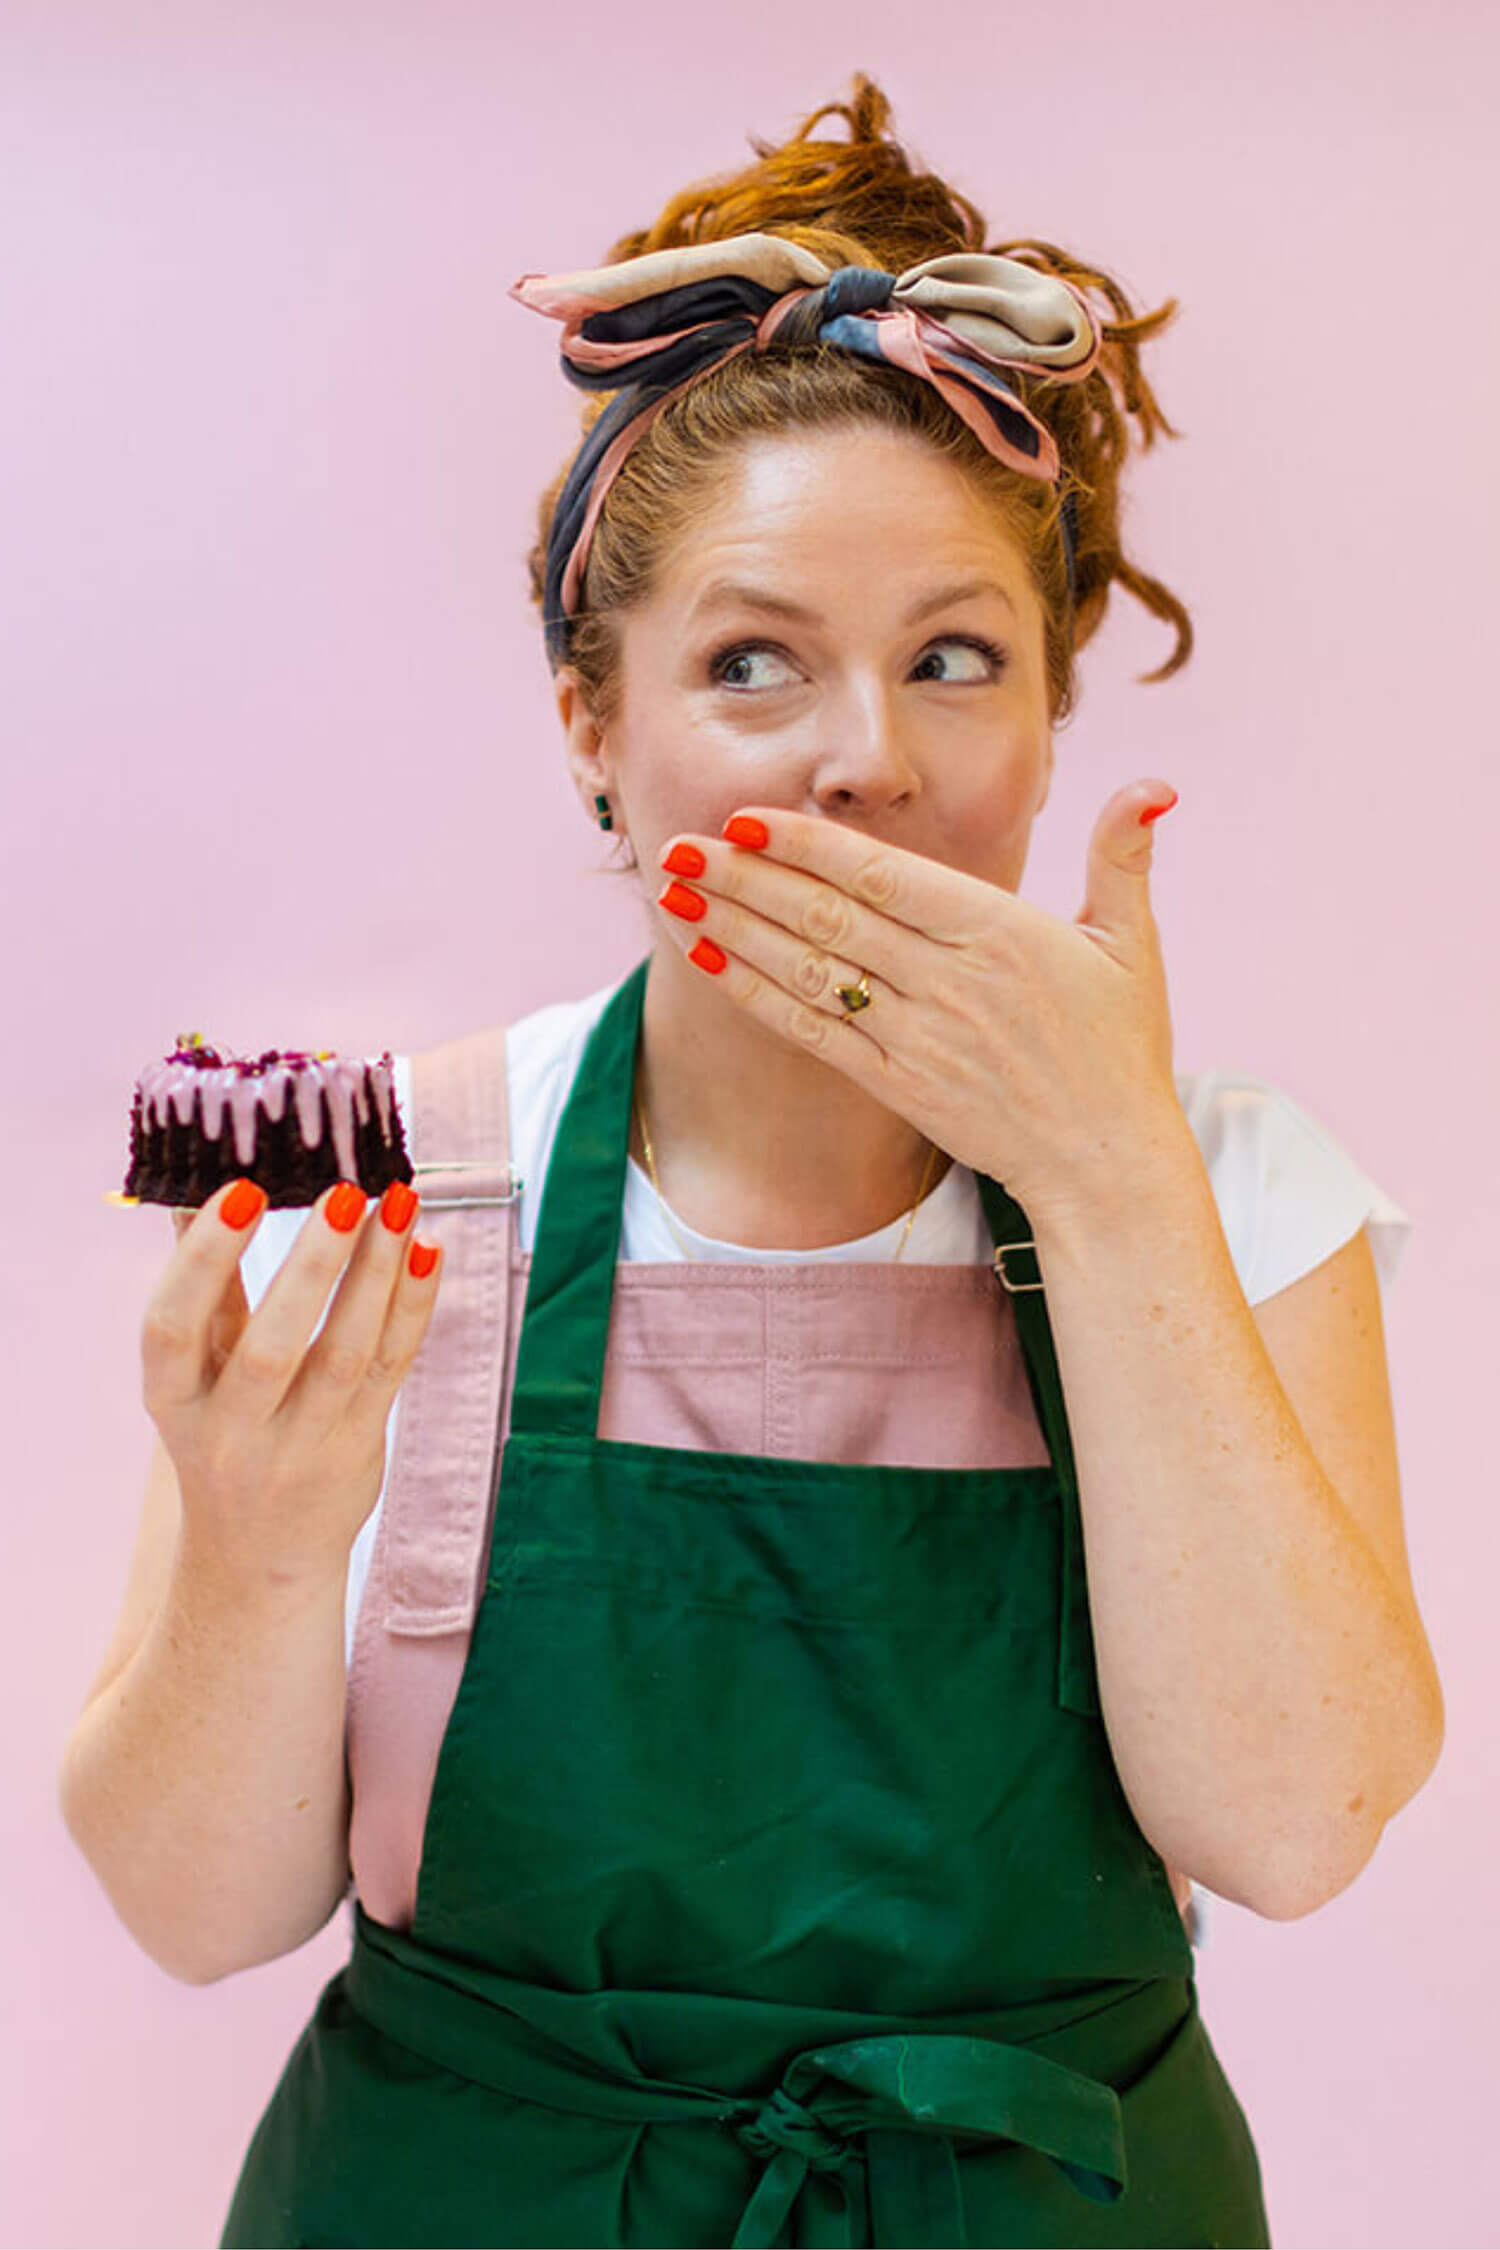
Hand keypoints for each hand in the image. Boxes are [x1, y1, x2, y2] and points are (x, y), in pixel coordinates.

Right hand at [146, 1178, 439, 1587]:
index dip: (203, 1259)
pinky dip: (412, 1307)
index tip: (241, 1190)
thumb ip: (203, 1290)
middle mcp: (231, 1431)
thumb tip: (200, 1189)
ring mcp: (299, 1446)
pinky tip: (427, 1251)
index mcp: (172, 1401)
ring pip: (345, 1356)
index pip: (172, 1328)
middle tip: (345, 1193)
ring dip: (376, 1275)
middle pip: (273, 1348)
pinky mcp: (357, 1447)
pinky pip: (391, 1369)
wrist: (258, 1557)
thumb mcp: (195, 1375)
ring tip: (398, 1204)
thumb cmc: (224, 1433)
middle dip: (313, 1267)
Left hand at [652, 784, 1186, 1218]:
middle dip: (744, 878)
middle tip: (676, 844)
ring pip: (809, 970)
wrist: (1106, 1163)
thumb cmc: (1120, 1050)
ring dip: (733, 927)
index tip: (746, 816)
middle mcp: (950, 982)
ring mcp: (918, 1037)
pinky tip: (708, 957)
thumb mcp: (1135, 946)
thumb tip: (1153, 784)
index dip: (809, 846)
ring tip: (671, 892)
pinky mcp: (898, 1084)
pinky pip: (811, 1033)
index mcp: (1000, 932)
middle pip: (829, 918)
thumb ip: (1124, 858)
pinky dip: (756, 994)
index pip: (885, 876)